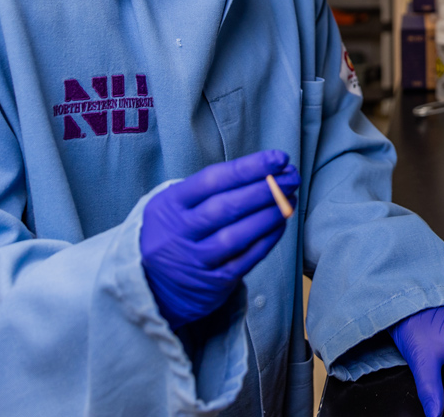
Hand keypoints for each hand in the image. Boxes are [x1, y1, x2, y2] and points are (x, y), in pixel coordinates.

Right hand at [140, 149, 299, 328]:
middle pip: (227, 206)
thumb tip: (266, 171)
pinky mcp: (211, 283)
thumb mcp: (176, 206)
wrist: (151, 284)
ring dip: (269, 215)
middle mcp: (178, 232)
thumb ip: (212, 190)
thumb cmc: (176, 232)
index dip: (249, 167)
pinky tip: (279, 224)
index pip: (212, 180)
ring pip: (237, 235)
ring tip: (289, 200)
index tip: (278, 158)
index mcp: (168, 205)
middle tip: (292, 177)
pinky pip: (245, 259)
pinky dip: (266, 240)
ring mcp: (193, 260)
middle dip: (266, 189)